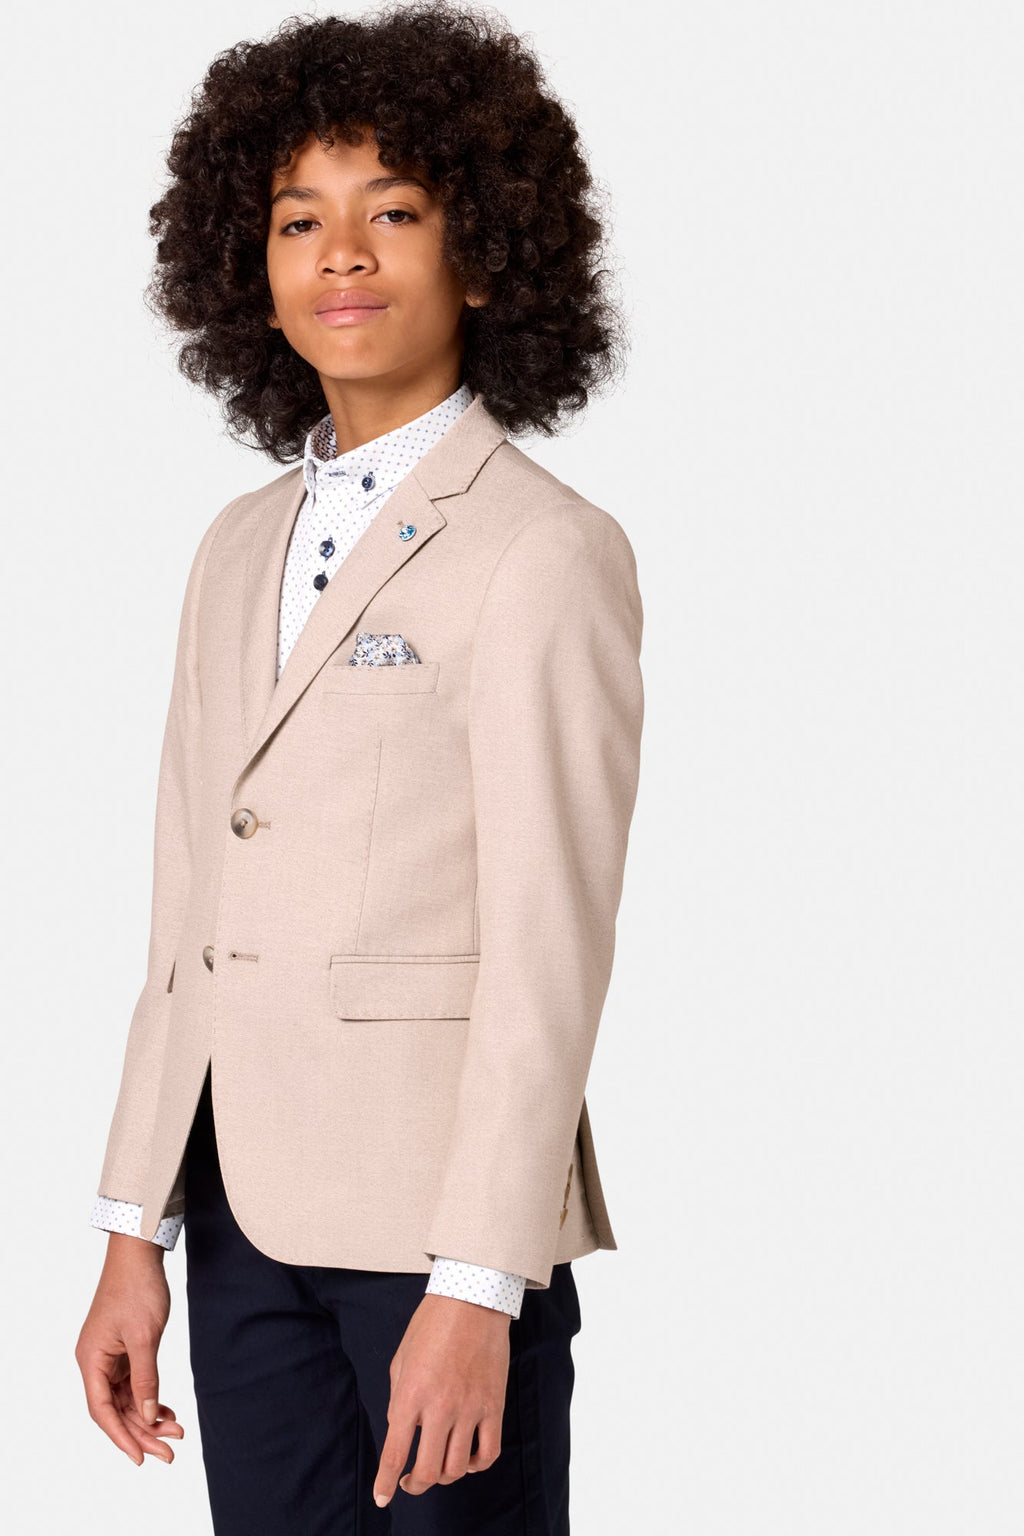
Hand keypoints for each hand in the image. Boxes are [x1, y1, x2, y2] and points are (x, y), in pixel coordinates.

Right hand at [75, 1233, 184, 1465]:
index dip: (121, 1436)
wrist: (139, 1253)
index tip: (141, 1457)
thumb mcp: (144, 1337)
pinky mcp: (123, 1349)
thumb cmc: (137, 1289)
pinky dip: (150, 1397)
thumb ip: (146, 1378)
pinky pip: (134, 1383)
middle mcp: (96, 1361)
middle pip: (116, 1409)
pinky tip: (167, 1410)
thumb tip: (147, 1415)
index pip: (103, 1410)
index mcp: (91, 1360)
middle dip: (142, 1431)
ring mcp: (109, 1356)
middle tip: (170, 1452)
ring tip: (176, 1433)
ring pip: (127, 1398)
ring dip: (149, 1416)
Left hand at [373, 1292, 510, 1506]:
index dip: (387, 1484)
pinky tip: (466, 1459)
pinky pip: (488, 1453)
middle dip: (415, 1485)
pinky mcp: (493, 1405)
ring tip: (438, 1466)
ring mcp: (469, 1408)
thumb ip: (400, 1399)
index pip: (395, 1454)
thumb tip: (403, 1432)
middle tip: (411, 1482)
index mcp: (410, 1394)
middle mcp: (439, 1407)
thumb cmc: (432, 1325)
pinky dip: (475, 1466)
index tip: (383, 1497)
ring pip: (456, 1468)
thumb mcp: (402, 1360)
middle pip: (427, 1471)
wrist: (472, 1299)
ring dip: (444, 1476)